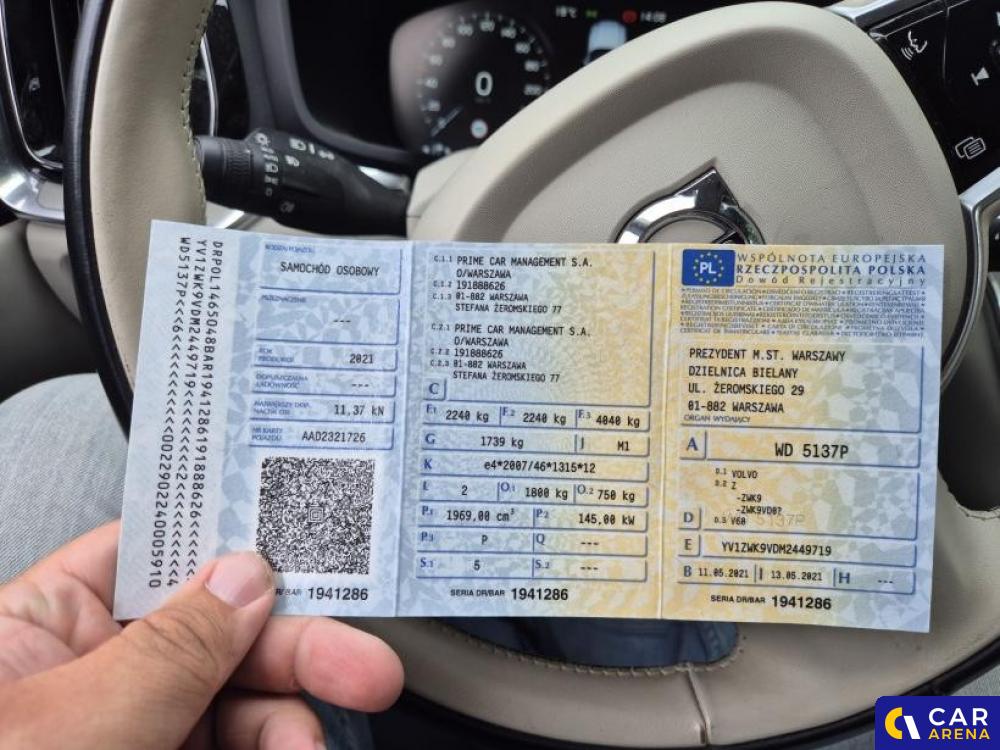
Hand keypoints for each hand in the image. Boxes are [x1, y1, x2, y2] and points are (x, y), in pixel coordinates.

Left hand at [0, 522, 402, 748]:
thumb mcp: (73, 727)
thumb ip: (169, 648)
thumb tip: (244, 578)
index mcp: (36, 630)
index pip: (153, 555)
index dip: (235, 546)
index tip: (309, 554)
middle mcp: (82, 680)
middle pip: (214, 636)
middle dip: (293, 651)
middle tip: (361, 669)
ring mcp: (119, 739)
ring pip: (229, 707)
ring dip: (284, 724)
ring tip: (307, 749)